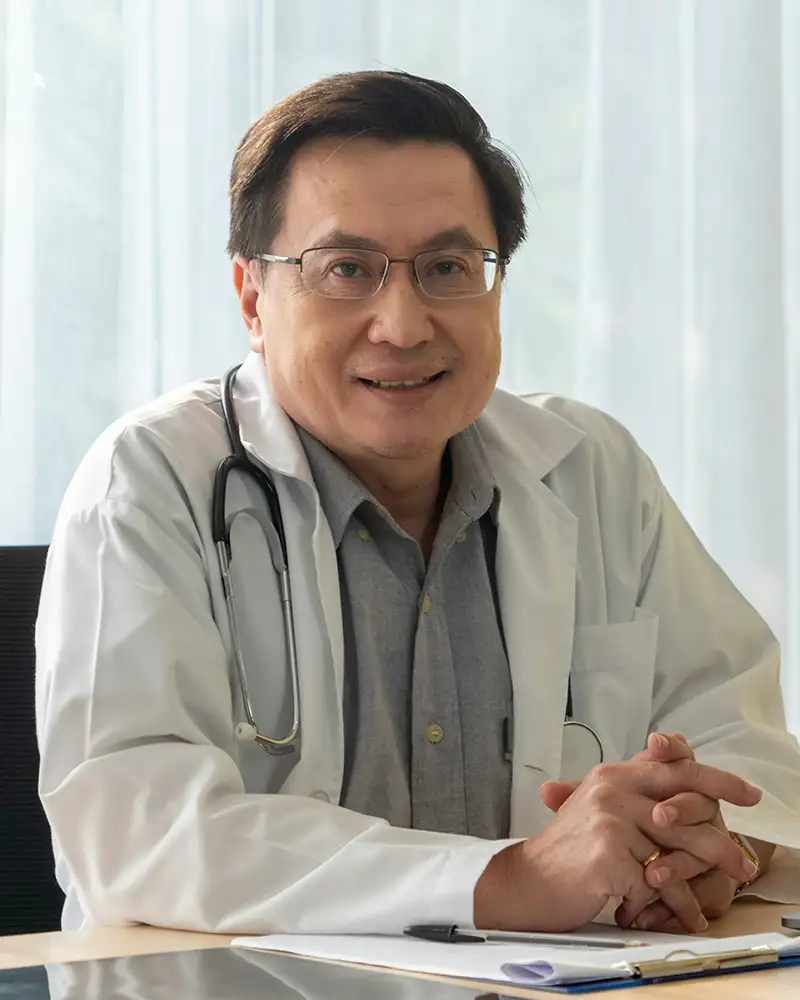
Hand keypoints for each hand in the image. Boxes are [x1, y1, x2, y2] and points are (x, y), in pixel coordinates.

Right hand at [474, 752, 759, 931]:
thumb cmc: (568, 848)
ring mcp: (610, 821)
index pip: (675, 768)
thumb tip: (673, 756)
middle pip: (684, 812)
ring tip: (710, 904)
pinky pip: (655, 883)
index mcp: (614, 774)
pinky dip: (670, 905)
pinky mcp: (609, 855)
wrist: (528, 879)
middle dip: (719, 842)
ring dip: (695, 885)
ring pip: (673, 854)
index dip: (717, 780)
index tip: (748, 794)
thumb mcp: (599, 804)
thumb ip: (636, 787)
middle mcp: (613, 790)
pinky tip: (679, 916)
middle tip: (744, 864)